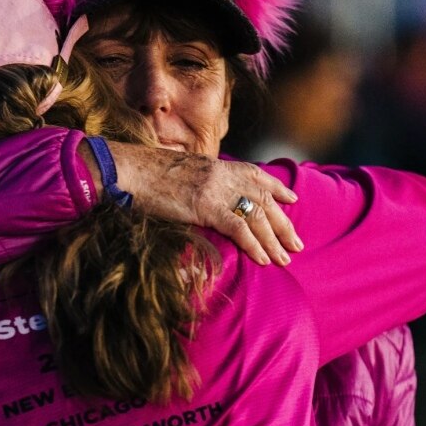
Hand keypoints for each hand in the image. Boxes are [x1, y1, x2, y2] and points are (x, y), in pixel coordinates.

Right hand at [105, 141, 302, 265]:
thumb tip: (205, 197)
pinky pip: (238, 228)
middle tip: (297, 244)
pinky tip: (263, 259)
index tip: (292, 199)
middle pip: (264, 199)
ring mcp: (216, 190)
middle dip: (283, 223)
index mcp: (217, 166)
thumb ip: (200, 182)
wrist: (129, 170)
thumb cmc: (146, 174)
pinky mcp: (206, 206)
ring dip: (274, 240)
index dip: (277, 188)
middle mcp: (223, 175)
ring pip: (257, 216)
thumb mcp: (181, 173)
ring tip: (286, 258)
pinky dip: (254, 244)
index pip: (256, 175)